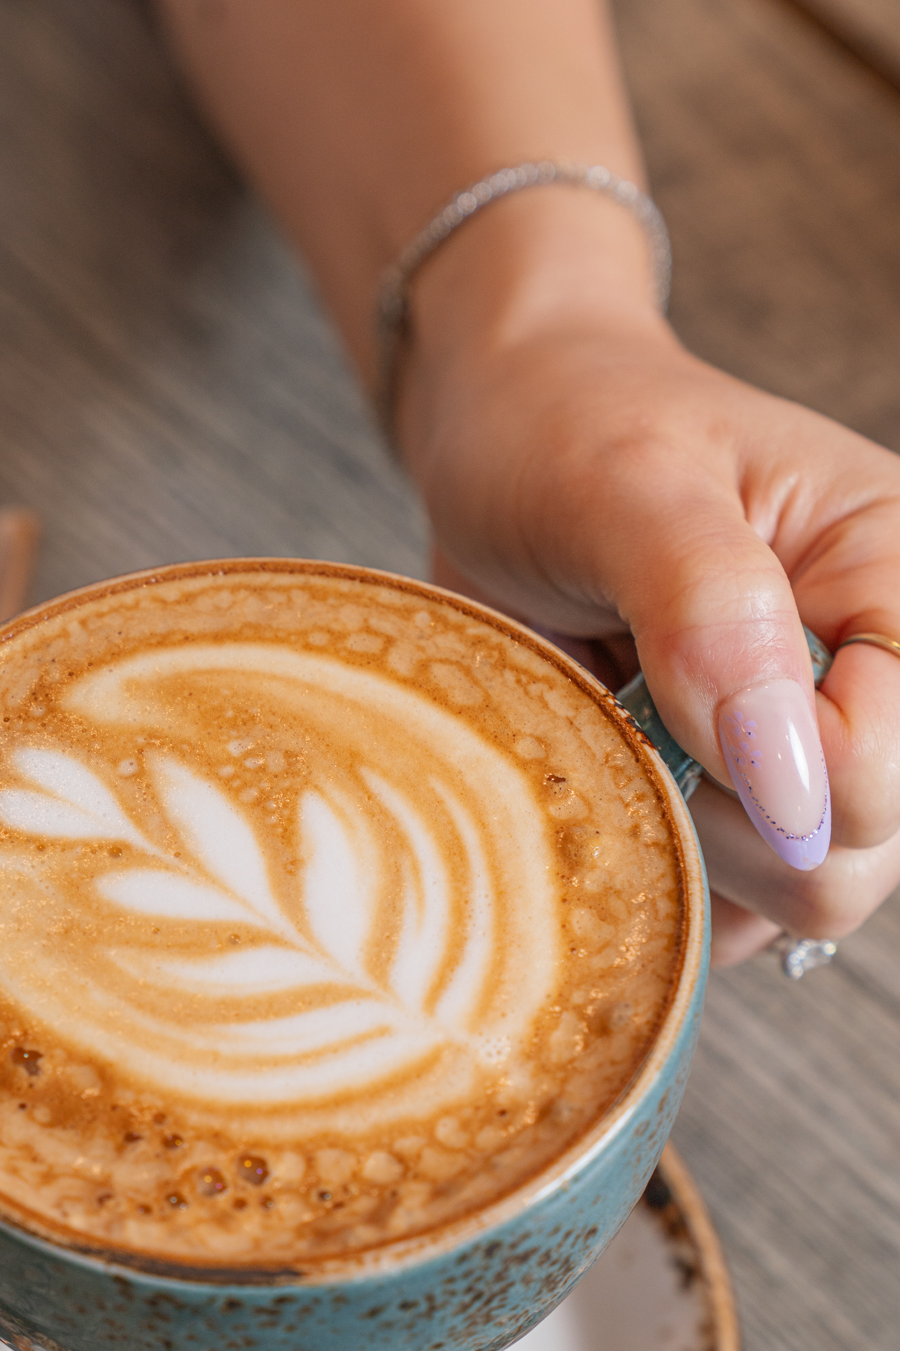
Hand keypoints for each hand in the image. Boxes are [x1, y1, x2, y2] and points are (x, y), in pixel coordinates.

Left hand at [400, 264, 899, 966]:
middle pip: (854, 856)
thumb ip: (710, 610)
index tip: (677, 687)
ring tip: (610, 726)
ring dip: (675, 841)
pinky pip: (722, 918)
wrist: (491, 439)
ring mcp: (804, 763)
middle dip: (725, 813)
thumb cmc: (560, 432)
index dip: (790, 763)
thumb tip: (790, 779)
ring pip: (792, 900)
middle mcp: (872, 679)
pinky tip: (605, 780)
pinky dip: (652, 877)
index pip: (894, 756)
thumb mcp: (624, 484)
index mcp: (894, 577)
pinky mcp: (737, 818)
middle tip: (628, 706)